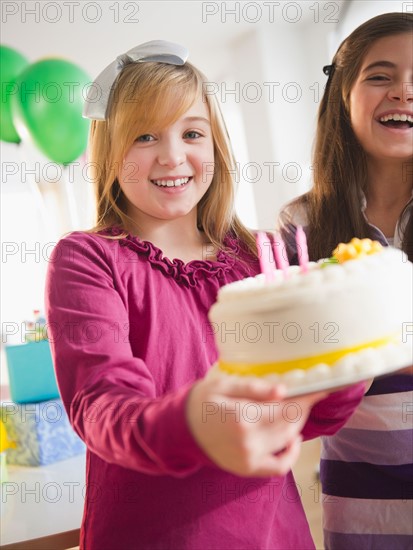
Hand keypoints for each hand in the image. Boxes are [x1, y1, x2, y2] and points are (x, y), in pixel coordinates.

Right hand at [186, 374, 326, 477]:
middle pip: (290, 424)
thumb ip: (253, 388)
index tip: (321, 388)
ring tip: (295, 408)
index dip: (306, 398)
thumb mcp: (223, 385)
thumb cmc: (200, 401)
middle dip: (302, 408)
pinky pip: (278, 467)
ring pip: (286, 442)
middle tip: (306, 394)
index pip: (286, 408)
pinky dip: (290, 454)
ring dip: (296, 424)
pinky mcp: (247, 469)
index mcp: (243, 419)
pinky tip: (292, 439)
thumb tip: (283, 391)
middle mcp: (249, 443)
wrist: (179, 429)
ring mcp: (249, 460)